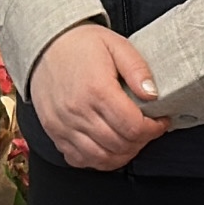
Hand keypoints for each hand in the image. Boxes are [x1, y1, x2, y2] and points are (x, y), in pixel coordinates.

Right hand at [28, 24, 170, 170]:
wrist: (43, 45)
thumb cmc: (80, 45)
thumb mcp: (116, 45)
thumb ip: (137, 69)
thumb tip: (153, 95)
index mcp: (97, 90)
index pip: (134, 127)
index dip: (154, 129)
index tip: (160, 121)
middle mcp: (78, 111)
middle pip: (120, 145)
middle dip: (141, 141)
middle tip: (147, 129)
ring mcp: (63, 125)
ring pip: (101, 158)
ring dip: (122, 154)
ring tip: (130, 139)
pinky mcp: (54, 132)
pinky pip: (78, 159)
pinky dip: (97, 159)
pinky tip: (106, 146)